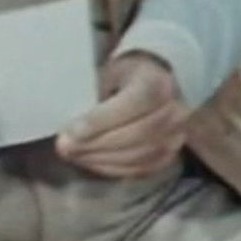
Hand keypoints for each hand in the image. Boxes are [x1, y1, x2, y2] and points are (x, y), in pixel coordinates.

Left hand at [55, 51, 188, 178]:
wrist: (159, 83)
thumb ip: (96, 95)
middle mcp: (176, 111)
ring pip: (140, 155)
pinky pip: (141, 169)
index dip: (103, 119)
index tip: (72, 131)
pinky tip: (91, 161)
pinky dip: (113, 168)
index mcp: (159, 82)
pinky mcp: (170, 155)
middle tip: (64, 147)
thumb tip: (71, 129)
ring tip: (73, 155)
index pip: (135, 102)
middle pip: (138, 133)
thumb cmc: (128, 76)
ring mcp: (177, 136)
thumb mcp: (111, 72)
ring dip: (101, 159)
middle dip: (96, 144)